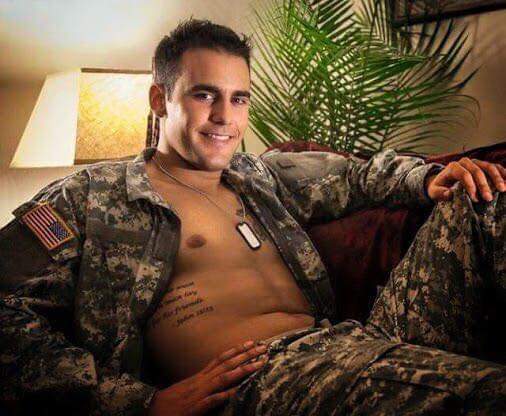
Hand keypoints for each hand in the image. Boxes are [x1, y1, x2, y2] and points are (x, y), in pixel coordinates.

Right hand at [146, 340, 268, 415]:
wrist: (150, 411)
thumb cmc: (169, 402)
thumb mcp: (187, 388)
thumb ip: (202, 382)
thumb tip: (215, 377)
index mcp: (199, 377)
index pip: (221, 359)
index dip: (236, 350)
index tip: (251, 343)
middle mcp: (201, 381)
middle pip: (226, 364)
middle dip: (246, 356)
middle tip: (264, 348)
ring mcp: (198, 394)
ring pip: (222, 379)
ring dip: (241, 371)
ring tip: (257, 365)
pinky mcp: (194, 408)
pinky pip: (210, 401)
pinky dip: (222, 395)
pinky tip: (235, 392)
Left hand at [426, 157, 505, 201]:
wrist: (443, 183)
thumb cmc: (439, 188)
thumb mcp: (434, 192)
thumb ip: (440, 193)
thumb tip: (449, 193)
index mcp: (453, 167)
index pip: (464, 174)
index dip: (470, 186)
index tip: (475, 199)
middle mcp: (465, 162)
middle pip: (477, 171)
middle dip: (484, 185)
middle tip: (488, 198)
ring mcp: (476, 162)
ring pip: (488, 167)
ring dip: (497, 178)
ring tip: (502, 190)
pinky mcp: (484, 166)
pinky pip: (495, 167)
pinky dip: (502, 173)